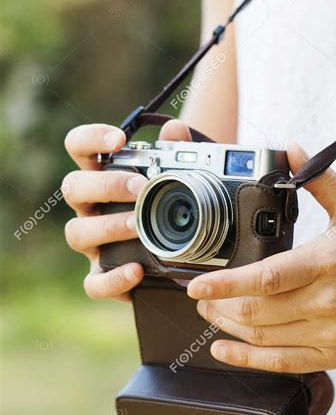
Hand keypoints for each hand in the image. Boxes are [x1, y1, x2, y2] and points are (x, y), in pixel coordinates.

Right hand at [63, 120, 190, 300]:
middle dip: (106, 185)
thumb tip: (175, 131)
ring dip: (107, 227)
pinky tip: (136, 271)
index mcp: (102, 177)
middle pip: (73, 187)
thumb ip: (178, 154)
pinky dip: (112, 279)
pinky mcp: (102, 276)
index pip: (79, 147)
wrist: (183, 256)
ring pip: (76, 232)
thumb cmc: (172, 209)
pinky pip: (93, 283)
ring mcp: (92, 243)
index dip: (91, 139)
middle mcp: (90, 208)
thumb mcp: (182, 180)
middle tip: (140, 188)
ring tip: (138, 226)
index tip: (119, 139)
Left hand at [188, 142, 335, 370]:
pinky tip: (224, 350)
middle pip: (256, 311)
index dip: (226, 284)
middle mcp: (326, 301)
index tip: (196, 284)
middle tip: (199, 295)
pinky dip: (246, 359)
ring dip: (226, 326)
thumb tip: (292, 150)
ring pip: (263, 337)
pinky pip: (280, 363)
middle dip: (217, 305)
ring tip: (210, 312)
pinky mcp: (333, 355)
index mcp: (327, 262)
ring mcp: (329, 333)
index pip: (267, 277)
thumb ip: (319, 179)